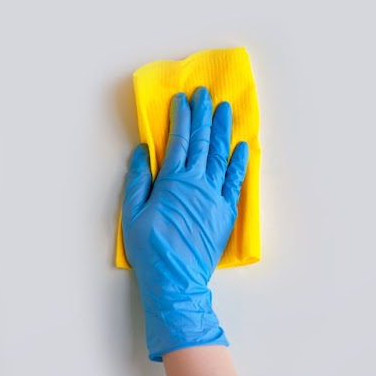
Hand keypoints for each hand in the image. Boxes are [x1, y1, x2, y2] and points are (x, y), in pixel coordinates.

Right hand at [121, 87, 248, 360]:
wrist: (176, 281)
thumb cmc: (150, 250)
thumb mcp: (132, 214)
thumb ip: (138, 180)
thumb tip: (144, 151)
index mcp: (172, 181)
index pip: (179, 140)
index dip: (181, 117)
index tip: (182, 99)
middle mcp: (197, 183)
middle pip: (202, 141)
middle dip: (203, 115)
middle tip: (204, 94)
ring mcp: (214, 197)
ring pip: (221, 155)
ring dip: (223, 130)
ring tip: (224, 109)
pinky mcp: (225, 212)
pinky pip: (236, 181)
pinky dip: (240, 162)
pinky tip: (243, 147)